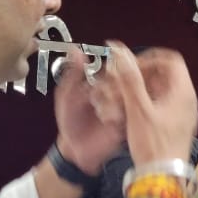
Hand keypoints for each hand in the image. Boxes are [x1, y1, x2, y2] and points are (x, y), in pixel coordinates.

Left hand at [53, 47, 127, 173]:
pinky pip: (130, 113)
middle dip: (113, 83)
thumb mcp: (67, 94)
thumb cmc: (70, 120)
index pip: (115, 67)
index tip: (105, 72)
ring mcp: (123, 108)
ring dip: (114, 98)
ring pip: (129, 94)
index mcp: (104, 83)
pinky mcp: (127, 123)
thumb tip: (76, 50)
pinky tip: (106, 118)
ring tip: (99, 107)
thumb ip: (73, 73)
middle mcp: (117, 94)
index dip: (111, 68)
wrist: (73, 147)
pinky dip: (116, 113)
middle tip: (100, 92)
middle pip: (126, 79)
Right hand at [103, 42, 197, 166]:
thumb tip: (121, 53)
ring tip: (120, 98)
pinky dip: (143, 104)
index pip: (171, 60)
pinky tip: (127, 113)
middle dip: (140, 75)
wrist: (162, 178)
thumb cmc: (154, 146)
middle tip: (122, 81)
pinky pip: (160, 106)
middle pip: (164, 75)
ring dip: (139, 90)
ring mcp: (182, 114)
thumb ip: (130, 79)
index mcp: (183, 92)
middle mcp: (186, 101)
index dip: (149, 58)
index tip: (131, 66)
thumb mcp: (138, 109)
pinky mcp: (174, 126)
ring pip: (160, 91)